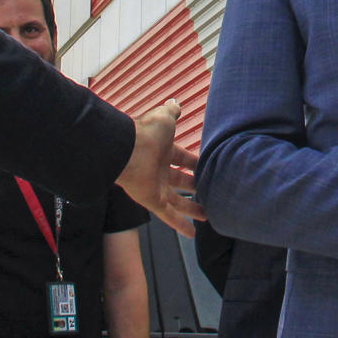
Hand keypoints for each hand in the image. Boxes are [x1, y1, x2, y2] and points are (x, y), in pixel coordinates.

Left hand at [118, 100, 201, 236]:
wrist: (126, 150)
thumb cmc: (147, 133)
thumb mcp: (164, 118)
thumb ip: (171, 113)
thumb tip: (175, 102)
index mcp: (164, 151)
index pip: (184, 159)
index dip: (197, 163)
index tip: (211, 168)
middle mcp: (160, 170)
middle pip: (182, 181)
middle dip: (195, 187)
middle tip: (211, 193)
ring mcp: (156, 187)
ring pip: (178, 202)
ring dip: (192, 209)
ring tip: (208, 216)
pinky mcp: (152, 201)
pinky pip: (168, 216)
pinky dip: (180, 225)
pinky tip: (192, 235)